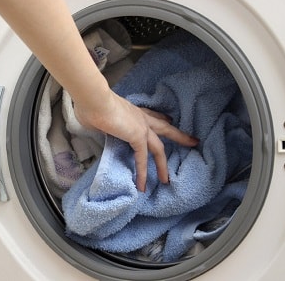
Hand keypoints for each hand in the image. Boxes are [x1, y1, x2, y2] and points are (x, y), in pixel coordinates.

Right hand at [74, 91, 198, 191]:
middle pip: (165, 127)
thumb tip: (93, 124)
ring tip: (166, 179)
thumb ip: (101, 123)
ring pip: (159, 148)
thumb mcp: (98, 116)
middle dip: (179, 136)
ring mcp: (141, 127)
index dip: (161, 118)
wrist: (94, 100)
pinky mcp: (137, 136)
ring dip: (163, 164)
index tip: (169, 119)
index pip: (151, 115)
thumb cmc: (91, 105)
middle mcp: (140, 117)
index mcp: (132, 111)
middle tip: (193, 141)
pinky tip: (142, 185)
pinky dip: (143, 173)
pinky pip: (142, 158)